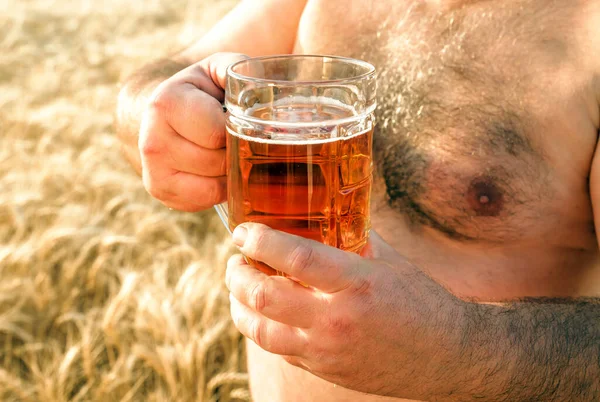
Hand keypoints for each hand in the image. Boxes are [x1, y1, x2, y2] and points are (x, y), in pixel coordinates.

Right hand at [138, 52, 247, 211]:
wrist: (163, 111)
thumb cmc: (200, 90)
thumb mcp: (216, 69)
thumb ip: (238, 70)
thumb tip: (256, 83)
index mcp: (166, 104)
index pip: (218, 134)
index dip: (238, 130)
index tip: (239, 121)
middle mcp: (152, 140)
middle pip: (218, 162)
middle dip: (235, 153)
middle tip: (236, 139)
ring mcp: (152, 170)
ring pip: (214, 185)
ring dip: (229, 173)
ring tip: (226, 152)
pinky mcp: (159, 190)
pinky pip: (206, 199)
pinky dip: (219, 188)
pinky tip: (216, 170)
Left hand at [225, 223, 465, 399]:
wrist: (446, 356)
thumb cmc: (420, 301)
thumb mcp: (389, 260)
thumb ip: (351, 239)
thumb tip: (319, 216)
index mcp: (358, 283)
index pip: (295, 257)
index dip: (260, 241)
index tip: (243, 230)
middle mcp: (338, 319)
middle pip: (266, 296)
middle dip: (238, 273)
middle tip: (235, 259)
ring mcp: (327, 350)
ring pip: (261, 329)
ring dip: (238, 303)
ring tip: (238, 285)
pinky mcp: (323, 369)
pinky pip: (276, 348)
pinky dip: (258, 326)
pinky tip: (258, 311)